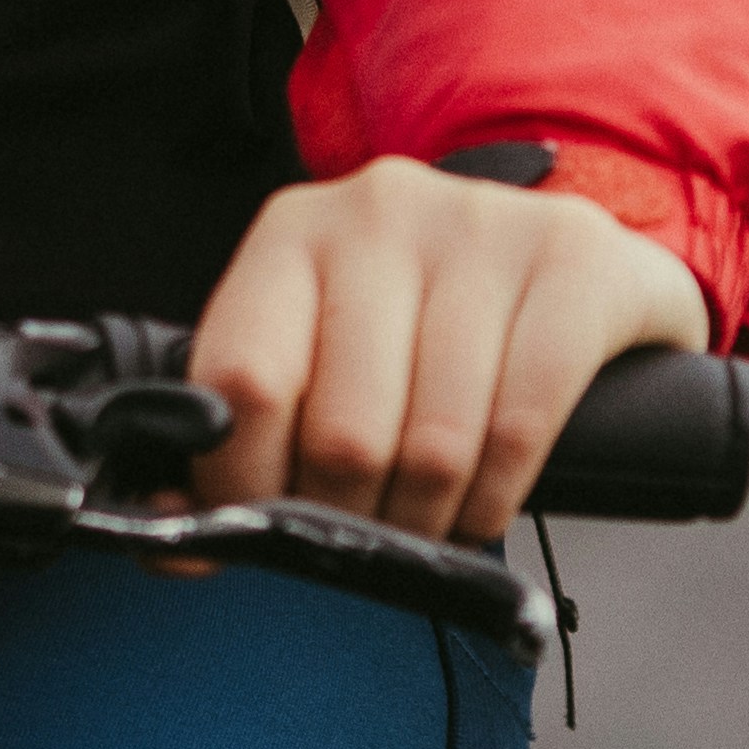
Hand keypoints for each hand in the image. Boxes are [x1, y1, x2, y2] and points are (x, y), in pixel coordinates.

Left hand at [186, 154, 709, 542]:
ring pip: (436, 444)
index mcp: (293, 231)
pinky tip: (482, 503)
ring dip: (426, 521)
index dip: (242, 481)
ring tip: (424, 524)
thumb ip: (251, 420)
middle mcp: (378, 213)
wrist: (575, 256)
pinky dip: (496, 496)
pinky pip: (522, 425)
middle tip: (363, 534)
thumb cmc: (430, 317)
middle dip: (349, 516)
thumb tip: (174, 533)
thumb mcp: (329, 340)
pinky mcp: (573, 262)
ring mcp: (480, 230)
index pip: (241, 377)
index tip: (257, 529)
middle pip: (343, 429)